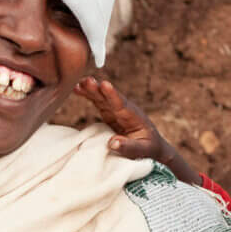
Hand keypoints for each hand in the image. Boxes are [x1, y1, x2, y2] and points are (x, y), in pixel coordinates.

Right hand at [74, 77, 198, 184]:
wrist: (152, 146)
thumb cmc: (149, 149)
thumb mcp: (143, 151)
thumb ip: (129, 147)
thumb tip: (113, 142)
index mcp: (134, 117)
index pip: (122, 105)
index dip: (112, 95)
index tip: (104, 85)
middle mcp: (124, 110)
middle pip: (109, 98)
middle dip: (98, 89)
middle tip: (87, 81)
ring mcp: (116, 111)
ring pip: (102, 98)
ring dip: (91, 90)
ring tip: (79, 83)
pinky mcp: (109, 114)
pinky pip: (98, 102)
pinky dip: (88, 95)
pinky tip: (77, 89)